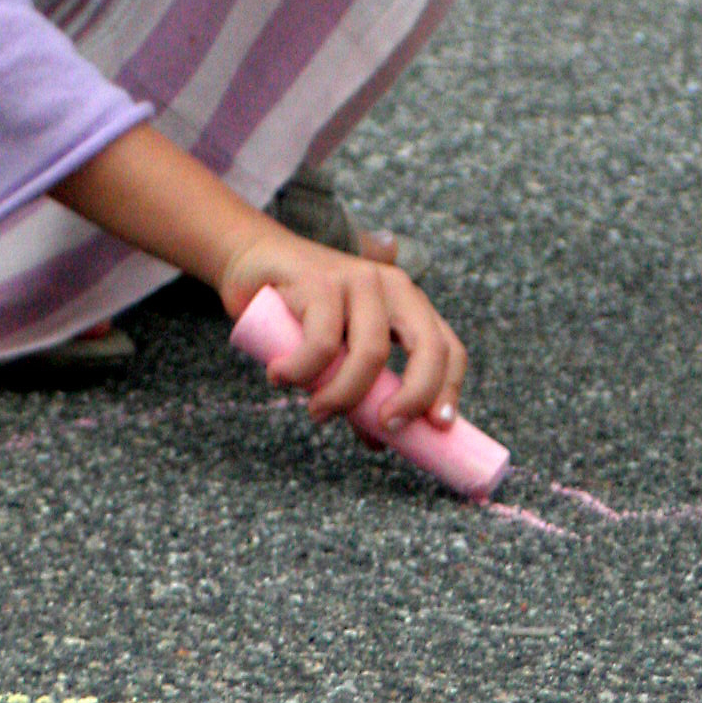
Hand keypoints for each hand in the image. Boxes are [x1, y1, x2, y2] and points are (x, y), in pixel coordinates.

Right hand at [219, 227, 466, 432]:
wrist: (252, 262)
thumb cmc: (301, 313)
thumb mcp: (340, 355)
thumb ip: (362, 390)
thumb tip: (380, 440)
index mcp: (408, 304)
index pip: (449, 348)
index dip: (448, 390)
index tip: (438, 427)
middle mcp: (392, 287)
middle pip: (428, 348)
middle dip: (414, 397)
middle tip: (385, 426)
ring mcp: (358, 280)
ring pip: (371, 354)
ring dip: (343, 396)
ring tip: (316, 411)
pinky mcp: (321, 281)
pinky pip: (322, 344)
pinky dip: (301, 372)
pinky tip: (280, 376)